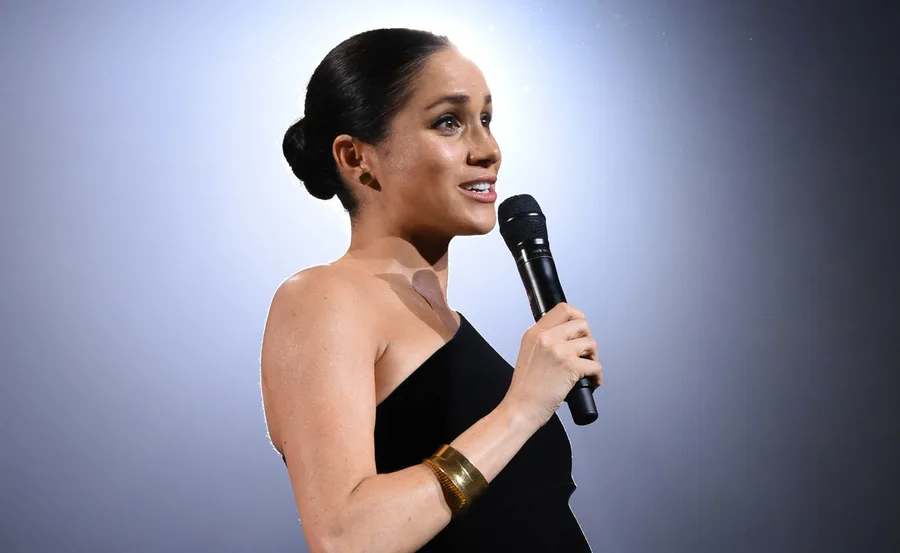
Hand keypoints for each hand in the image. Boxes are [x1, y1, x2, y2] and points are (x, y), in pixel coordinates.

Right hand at [503, 303, 602, 429]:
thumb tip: (568, 338)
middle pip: (581, 323)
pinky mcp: (570, 366)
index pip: (563, 309)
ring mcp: (558, 350)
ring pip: (591, 343)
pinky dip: (597, 375)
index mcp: (534, 333)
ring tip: (586, 368)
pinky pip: (595, 365)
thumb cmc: (524, 389)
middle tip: (584, 353)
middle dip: (587, 338)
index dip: (577, 318)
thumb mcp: (528, 354)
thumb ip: (544, 342)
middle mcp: (546, 338)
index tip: (580, 330)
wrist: (520, 408)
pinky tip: (591, 382)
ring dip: (593, 357)